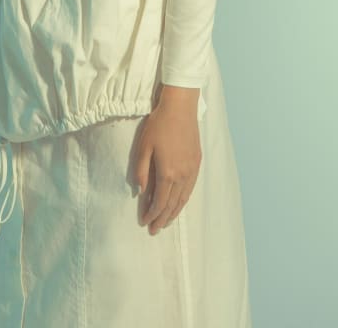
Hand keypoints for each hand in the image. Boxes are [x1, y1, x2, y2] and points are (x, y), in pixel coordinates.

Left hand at [132, 97, 201, 234]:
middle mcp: (182, 175)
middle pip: (172, 204)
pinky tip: (179, 203)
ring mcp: (191, 169)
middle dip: (163, 219)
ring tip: (166, 221)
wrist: (180, 108)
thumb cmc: (158, 125)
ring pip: (183, 199)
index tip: (144, 223)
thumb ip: (141, 170)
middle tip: (154, 230)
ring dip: (174, 213)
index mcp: (167, 173)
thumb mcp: (143, 146)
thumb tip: (140, 191)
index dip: (152, 215)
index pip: (159, 202)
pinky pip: (191, 188)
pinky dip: (184, 200)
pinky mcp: (197, 162)